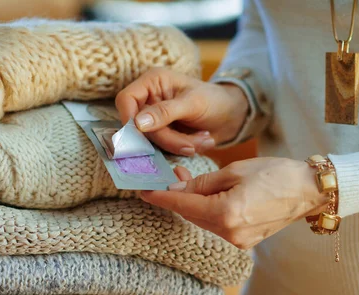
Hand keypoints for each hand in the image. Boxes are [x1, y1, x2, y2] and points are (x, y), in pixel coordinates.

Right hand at [115, 68, 248, 155]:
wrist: (232, 115)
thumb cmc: (214, 100)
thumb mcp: (192, 103)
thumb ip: (165, 112)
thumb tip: (138, 123)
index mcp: (152, 82)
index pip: (126, 100)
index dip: (130, 120)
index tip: (143, 136)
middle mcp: (149, 99)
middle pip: (140, 127)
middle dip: (167, 139)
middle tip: (191, 145)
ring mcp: (155, 119)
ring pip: (152, 141)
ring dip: (178, 145)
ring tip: (203, 140)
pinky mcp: (163, 134)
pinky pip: (163, 148)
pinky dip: (182, 148)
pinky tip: (201, 142)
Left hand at [140, 158, 329, 248]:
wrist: (308, 191)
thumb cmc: (276, 174)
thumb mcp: (235, 170)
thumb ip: (203, 182)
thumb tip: (178, 186)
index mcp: (225, 213)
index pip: (182, 204)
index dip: (160, 195)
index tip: (142, 189)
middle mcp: (229, 233)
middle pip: (190, 214)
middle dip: (177, 196)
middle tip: (169, 175)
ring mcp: (238, 240)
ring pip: (203, 220)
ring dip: (193, 203)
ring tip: (188, 180)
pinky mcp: (245, 241)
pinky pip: (218, 225)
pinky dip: (208, 211)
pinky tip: (208, 196)